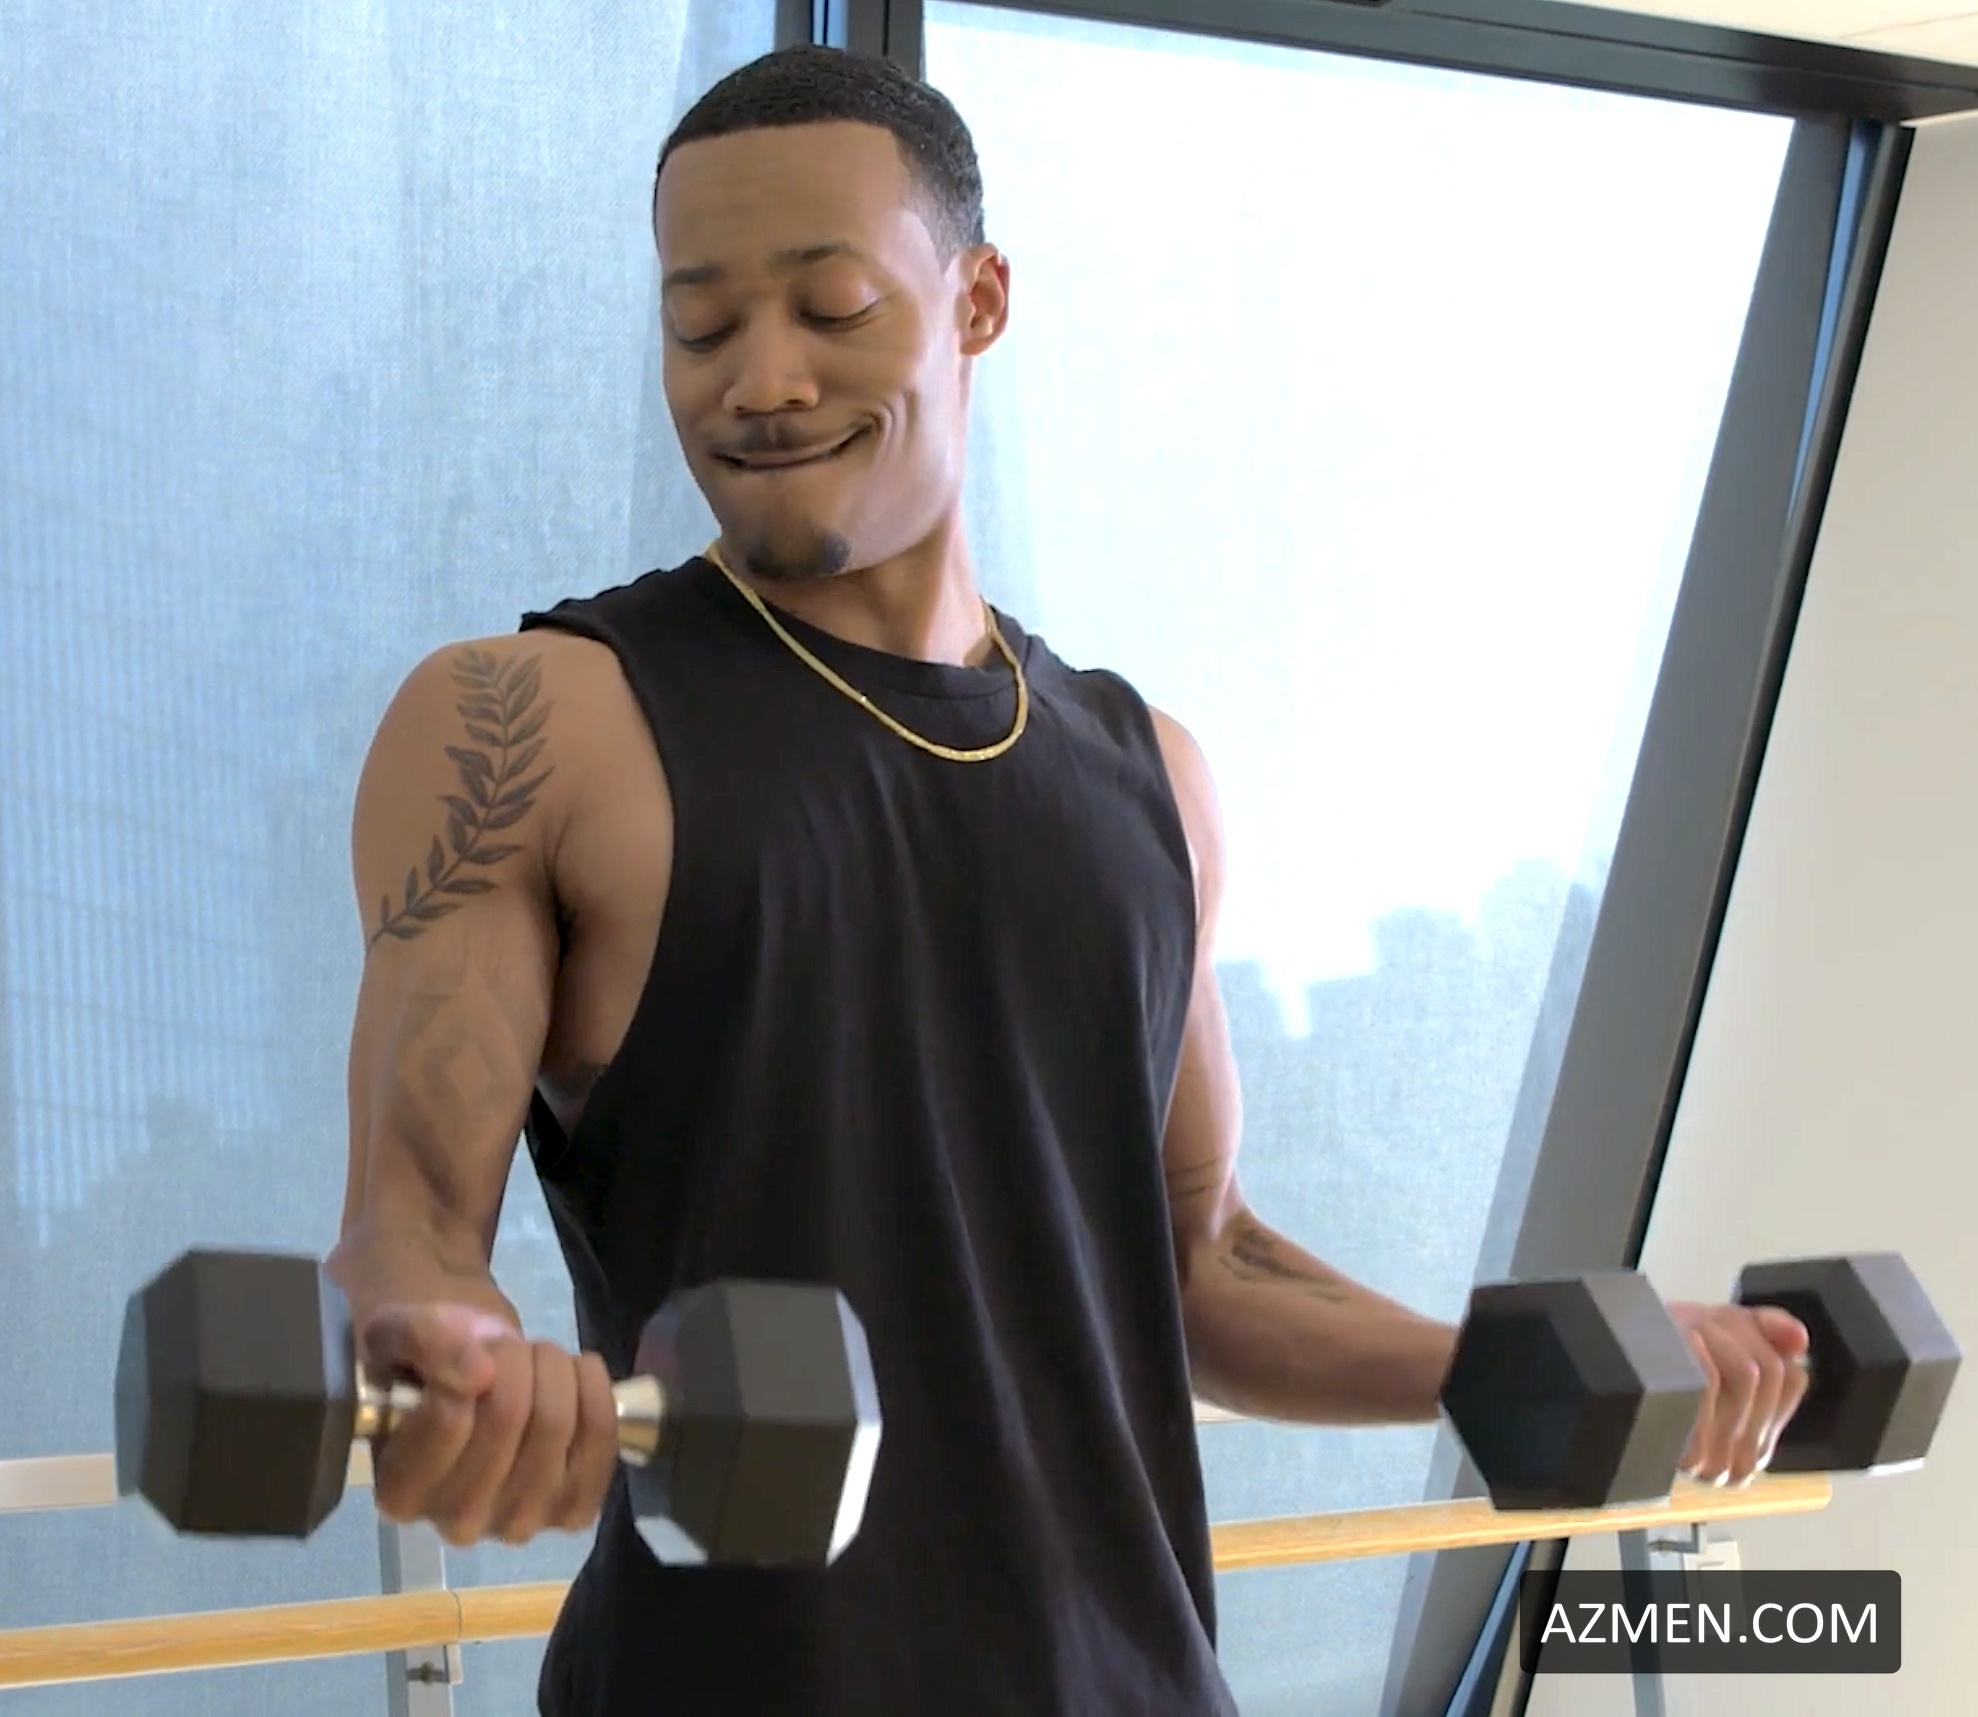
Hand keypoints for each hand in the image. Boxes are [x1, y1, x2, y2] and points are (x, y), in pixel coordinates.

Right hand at [360, 1304, 620, 1546]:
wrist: (474, 1384)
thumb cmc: (427, 1366)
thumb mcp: (400, 1334)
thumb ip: (424, 1342)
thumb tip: (478, 1375)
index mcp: (399, 1491)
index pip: (450, 1417)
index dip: (469, 1362)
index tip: (469, 1351)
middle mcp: (455, 1523)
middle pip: (508, 1415)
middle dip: (513, 1358)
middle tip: (503, 1348)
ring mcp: (517, 1523)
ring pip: (555, 1422)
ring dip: (552, 1367)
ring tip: (534, 1360)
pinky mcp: (571, 1511)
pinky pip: (601, 1437)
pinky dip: (594, 1388)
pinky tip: (575, 1374)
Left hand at [1666, 1300, 1809, 1486]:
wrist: (1610, 1377)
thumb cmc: (1663, 1364)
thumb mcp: (1724, 1342)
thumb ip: (1768, 1333)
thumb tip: (1799, 1338)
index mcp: (1760, 1441)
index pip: (1793, 1378)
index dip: (1765, 1339)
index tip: (1734, 1323)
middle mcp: (1746, 1461)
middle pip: (1767, 1372)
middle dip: (1736, 1333)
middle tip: (1706, 1320)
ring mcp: (1717, 1461)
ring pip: (1745, 1373)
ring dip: (1716, 1337)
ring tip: (1690, 1328)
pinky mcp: (1689, 1451)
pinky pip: (1710, 1384)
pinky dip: (1699, 1352)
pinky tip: (1686, 1338)